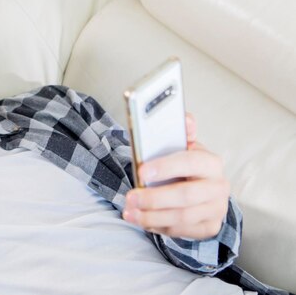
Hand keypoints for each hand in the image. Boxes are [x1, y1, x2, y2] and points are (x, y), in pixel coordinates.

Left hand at [123, 114, 229, 239]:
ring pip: (182, 217)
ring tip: (130, 212)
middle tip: (131, 197)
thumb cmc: (185, 166)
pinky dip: (158, 227)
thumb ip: (180, 132)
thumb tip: (185, 119)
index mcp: (211, 162)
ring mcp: (216, 209)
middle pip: (185, 196)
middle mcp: (218, 186)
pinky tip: (143, 221)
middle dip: (154, 198)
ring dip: (151, 216)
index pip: (190, 162)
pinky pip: (181, 231)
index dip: (166, 167)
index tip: (142, 171)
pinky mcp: (209, 226)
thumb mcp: (182, 147)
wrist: (203, 188)